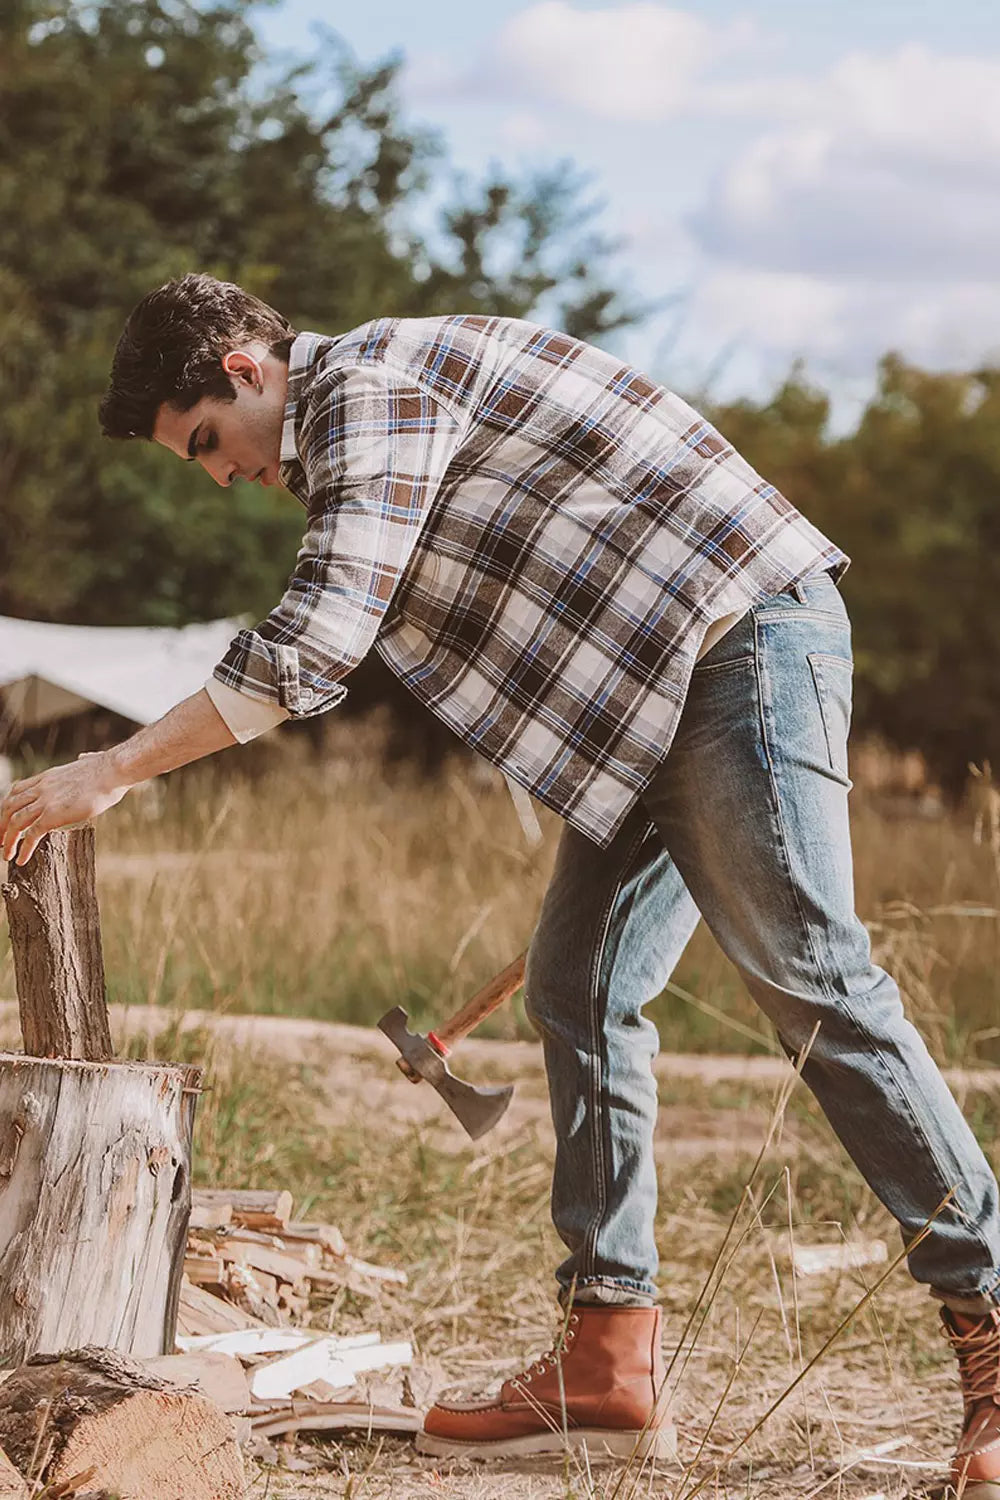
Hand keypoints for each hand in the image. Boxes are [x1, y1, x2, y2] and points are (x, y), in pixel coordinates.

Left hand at [0, 752, 128, 865]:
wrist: (112, 771)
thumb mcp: (89, 762)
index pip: (17, 790)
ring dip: (8, 840)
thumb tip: (87, 757)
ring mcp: (46, 801)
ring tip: (6, 854)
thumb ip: (83, 761)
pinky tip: (21, 860)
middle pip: (9, 806)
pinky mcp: (54, 814)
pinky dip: (23, 848)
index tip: (7, 818)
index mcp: (48, 777)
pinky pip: (31, 834)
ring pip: (15, 822)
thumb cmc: (108, 769)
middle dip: (1, 824)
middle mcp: (41, 788)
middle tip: (0, 839)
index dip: (8, 806)